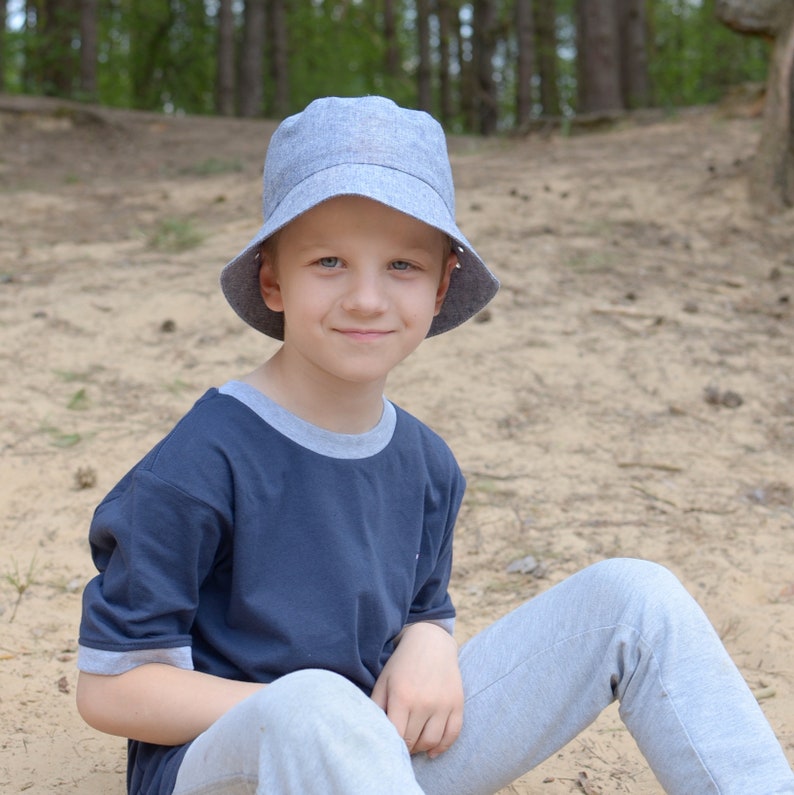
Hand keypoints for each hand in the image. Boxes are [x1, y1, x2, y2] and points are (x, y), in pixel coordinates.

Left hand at [371, 621, 463, 757]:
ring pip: (432, 742)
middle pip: (413, 741)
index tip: (388, 744)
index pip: (396, 737)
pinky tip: (432, 751)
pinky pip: (452, 734)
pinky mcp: (457, 703)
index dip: (391, 745)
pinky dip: (442, 747)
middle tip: (399, 744)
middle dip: (404, 747)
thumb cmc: (402, 663)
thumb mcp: (384, 680)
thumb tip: (372, 732)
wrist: (431, 642)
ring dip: (421, 748)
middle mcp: (424, 702)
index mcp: (402, 697)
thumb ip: (376, 707)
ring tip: (413, 744)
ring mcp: (443, 704)